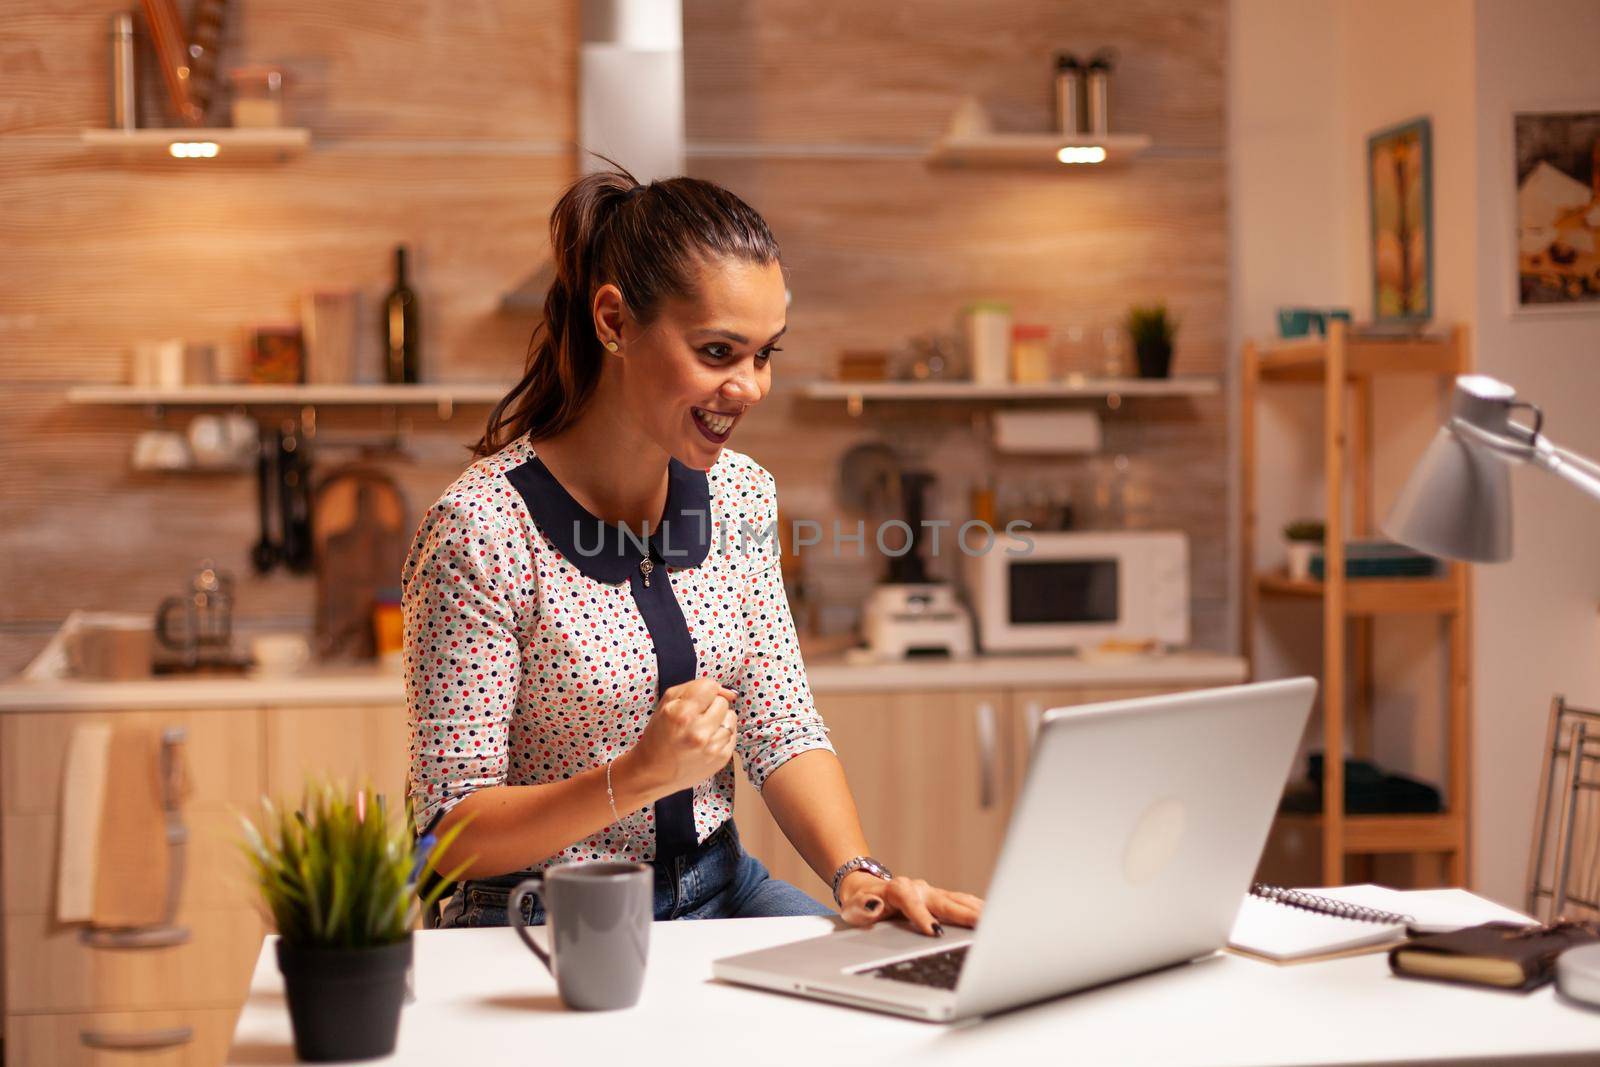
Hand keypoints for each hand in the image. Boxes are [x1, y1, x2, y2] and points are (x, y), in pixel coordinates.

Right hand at [620, 677, 737, 798]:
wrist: (654, 773)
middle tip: (696, 718)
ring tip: (702, 730)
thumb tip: (728, 692)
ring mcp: (712, 747)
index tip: (696, 701)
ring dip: (718, 720)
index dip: (703, 692)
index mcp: (681, 715)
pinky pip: (733, 734)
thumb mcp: (666, 704)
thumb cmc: (659, 737)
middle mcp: (698, 732)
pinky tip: (708, 740)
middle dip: (711, 706)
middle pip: (722, 702)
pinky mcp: (722, 759)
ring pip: (731, 717)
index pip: (710, 687)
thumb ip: (695, 688)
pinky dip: (722, 734)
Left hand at [837, 871, 983, 936]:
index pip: (911, 901)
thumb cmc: (860, 902)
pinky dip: (976, 908)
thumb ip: (861, 908)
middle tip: (982, 924)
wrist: (864, 888)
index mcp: (897, 890)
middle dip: (963, 913)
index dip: (922, 916)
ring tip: (995, 921)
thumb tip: (874, 905)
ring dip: (976, 910)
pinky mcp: (940, 898)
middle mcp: (918, 888)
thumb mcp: (852, 908)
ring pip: (957, 900)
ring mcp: (931, 892)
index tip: (933, 932)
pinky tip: (990, 917)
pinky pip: (961, 902)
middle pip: (944, 900)